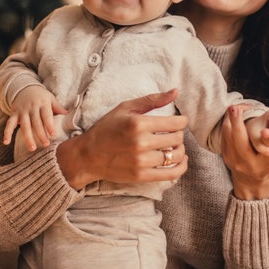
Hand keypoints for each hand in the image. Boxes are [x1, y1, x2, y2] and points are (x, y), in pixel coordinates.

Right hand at [3, 85, 66, 150]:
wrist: (24, 87)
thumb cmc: (40, 95)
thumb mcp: (50, 98)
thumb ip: (57, 107)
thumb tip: (67, 113)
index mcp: (42, 104)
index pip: (46, 116)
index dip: (49, 125)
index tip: (53, 134)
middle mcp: (31, 108)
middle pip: (36, 123)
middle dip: (41, 134)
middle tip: (45, 145)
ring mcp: (22, 112)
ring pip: (24, 126)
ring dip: (27, 137)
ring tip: (32, 148)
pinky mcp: (13, 114)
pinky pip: (9, 124)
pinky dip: (7, 133)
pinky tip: (6, 142)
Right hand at [56, 89, 188, 189]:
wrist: (87, 155)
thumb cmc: (107, 128)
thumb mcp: (126, 108)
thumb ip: (152, 100)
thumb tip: (176, 91)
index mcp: (138, 123)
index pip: (175, 123)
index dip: (182, 121)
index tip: (180, 122)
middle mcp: (141, 143)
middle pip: (177, 139)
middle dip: (178, 134)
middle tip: (172, 133)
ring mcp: (141, 162)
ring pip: (176, 156)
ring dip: (180, 150)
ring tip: (174, 146)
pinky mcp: (141, 176)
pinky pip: (171, 174)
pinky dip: (181, 167)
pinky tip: (181, 161)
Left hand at [221, 106, 268, 199]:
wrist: (253, 177)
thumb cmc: (268, 161)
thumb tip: (267, 131)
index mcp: (260, 164)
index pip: (263, 150)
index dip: (265, 139)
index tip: (265, 129)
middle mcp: (244, 163)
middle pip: (238, 141)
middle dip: (236, 123)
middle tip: (236, 107)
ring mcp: (231, 160)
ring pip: (227, 135)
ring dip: (230, 120)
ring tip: (236, 107)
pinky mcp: (224, 154)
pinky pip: (224, 135)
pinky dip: (228, 123)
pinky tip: (233, 116)